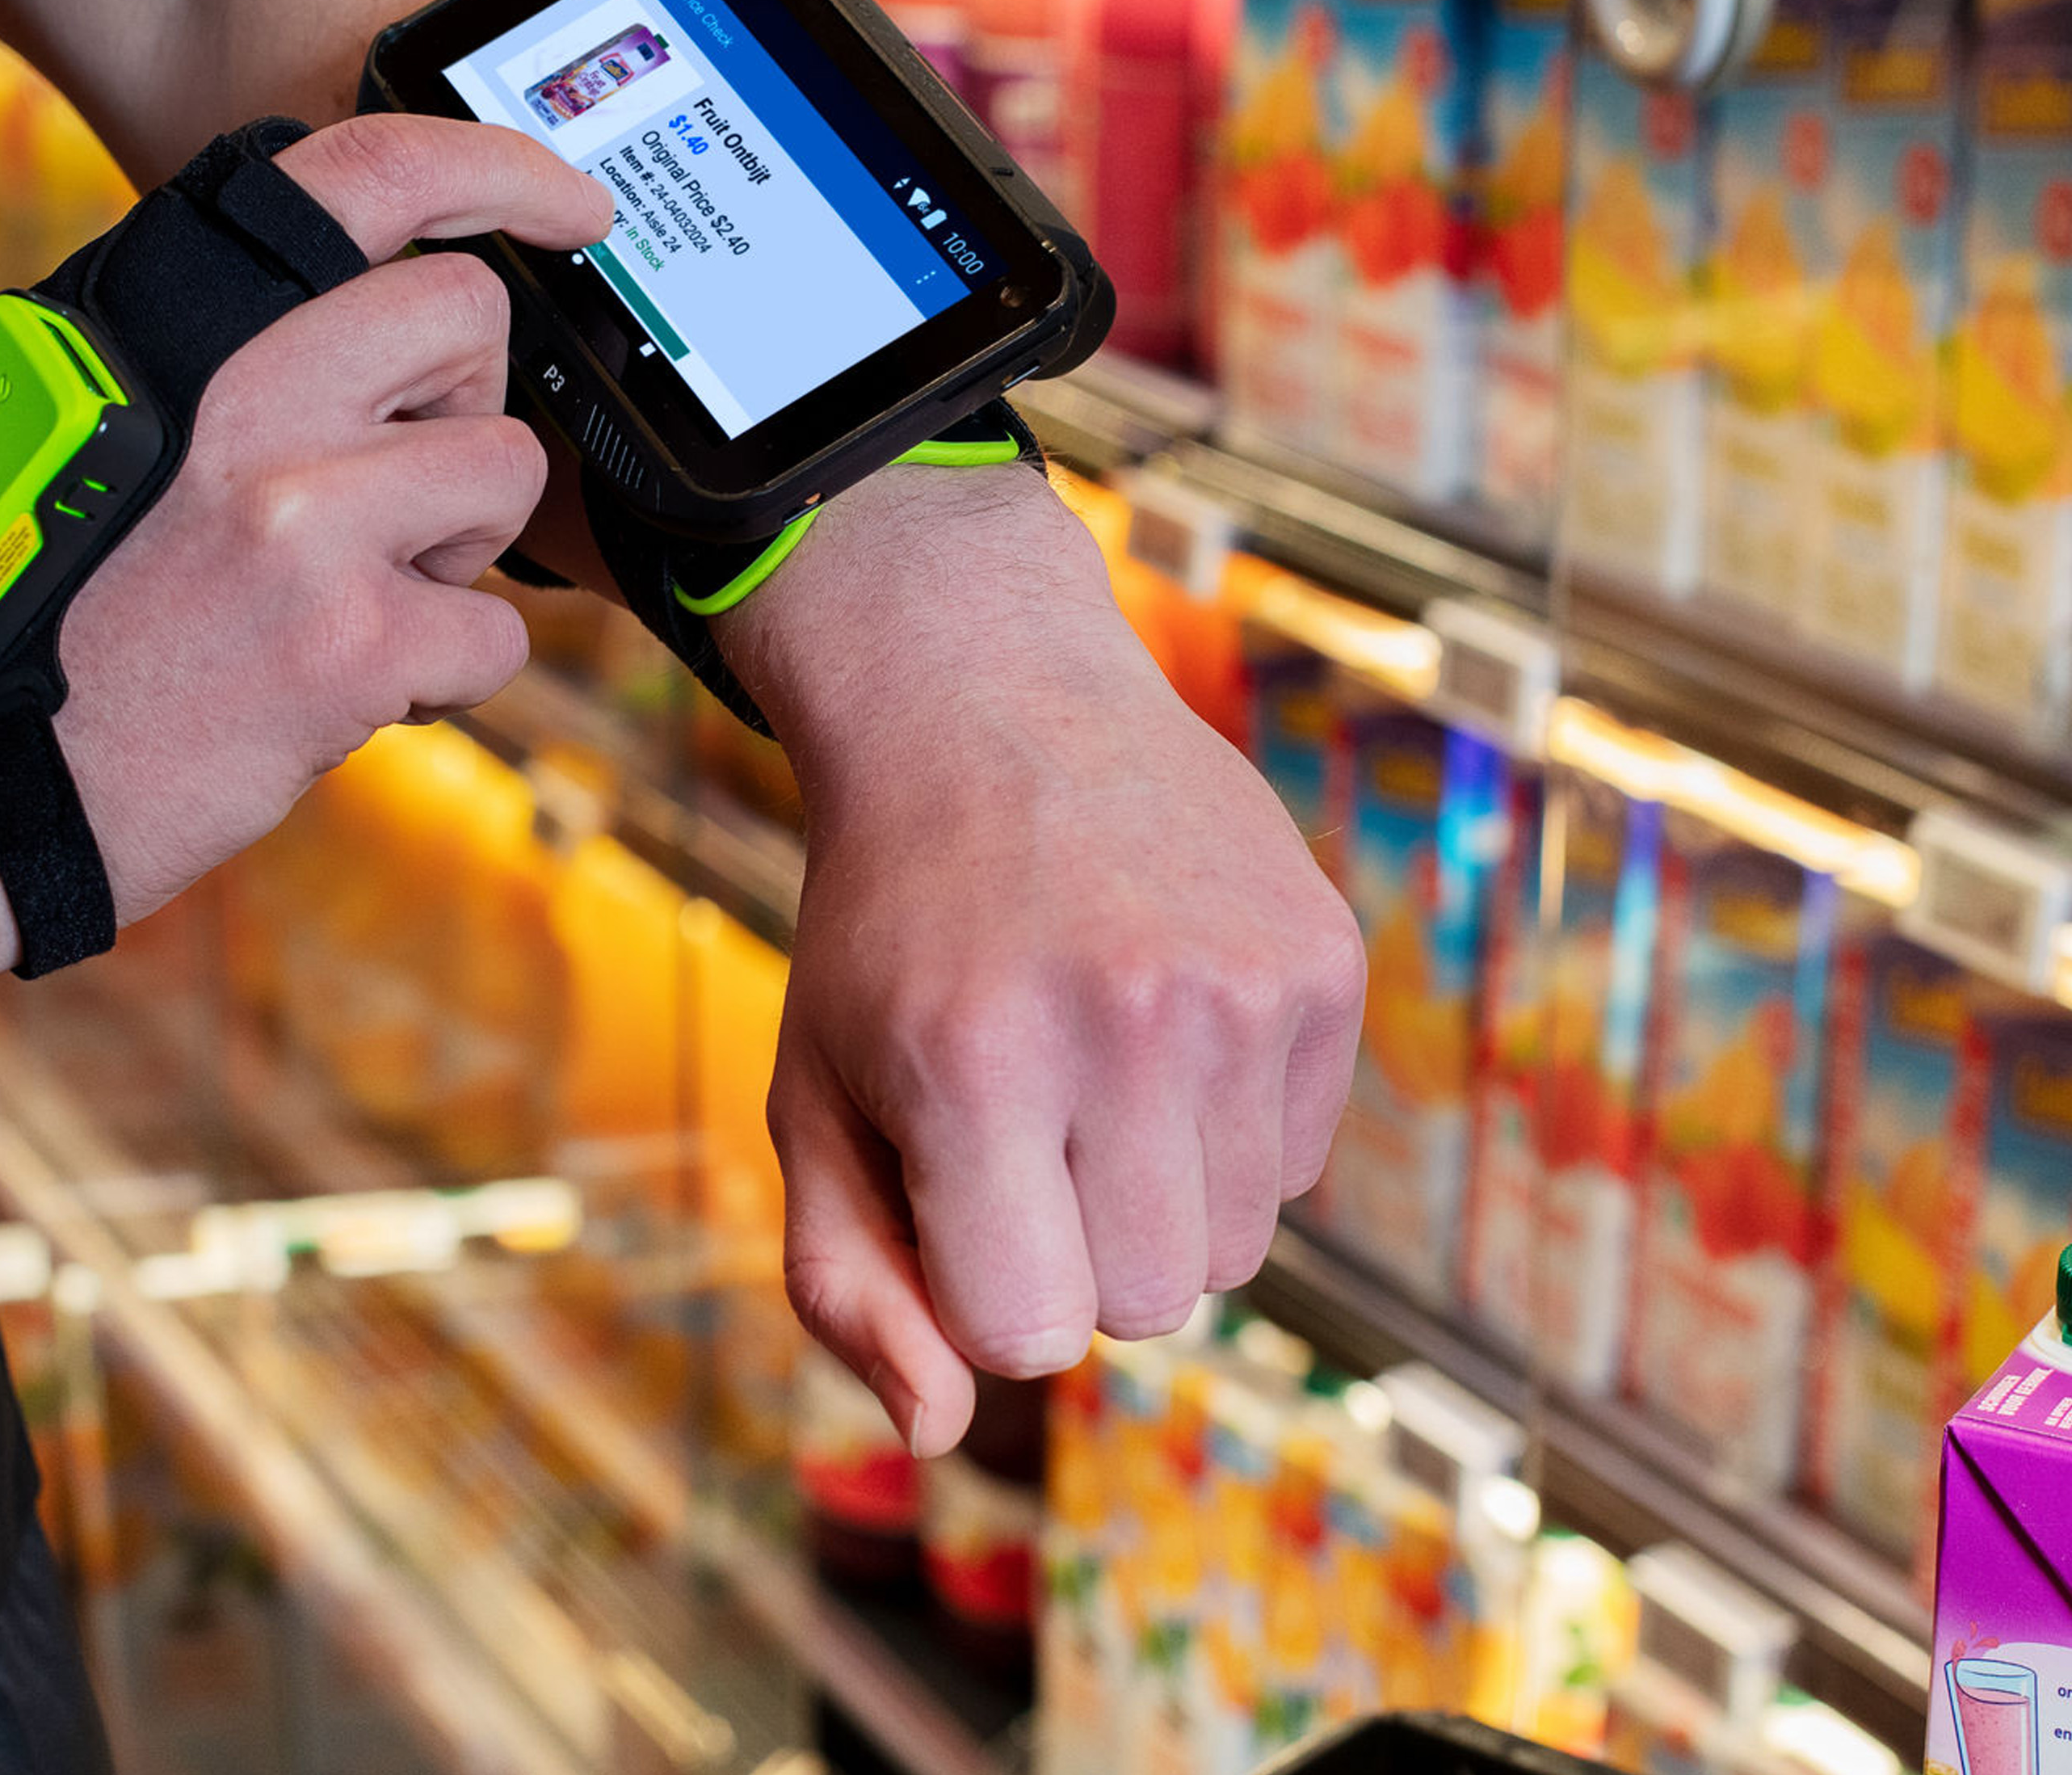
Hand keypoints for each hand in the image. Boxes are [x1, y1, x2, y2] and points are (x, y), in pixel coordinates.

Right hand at [50, 115, 610, 917]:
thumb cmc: (30, 599)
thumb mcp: (87, 408)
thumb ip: (228, 348)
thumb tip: (377, 307)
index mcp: (180, 321)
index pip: (371, 173)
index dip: (501, 167)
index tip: (572, 207)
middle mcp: (245, 391)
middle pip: (473, 314)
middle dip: (464, 402)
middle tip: (395, 483)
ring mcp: (304, 515)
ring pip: (507, 469)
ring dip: (458, 545)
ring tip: (351, 593)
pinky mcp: (350, 642)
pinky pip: (495, 630)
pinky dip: (441, 672)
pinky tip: (344, 685)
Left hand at [719, 466, 1364, 1456]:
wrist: (983, 704)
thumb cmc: (883, 932)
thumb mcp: (811, 1093)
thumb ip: (845, 1282)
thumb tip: (934, 1432)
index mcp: (972, 1065)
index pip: (1030, 1332)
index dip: (984, 1279)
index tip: (953, 1183)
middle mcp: (1124, 1023)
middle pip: (1143, 1304)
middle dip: (1070, 1242)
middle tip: (1021, 1113)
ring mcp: (1242, 990)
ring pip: (1233, 1250)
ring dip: (1157, 1194)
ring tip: (1088, 1058)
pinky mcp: (1324, 965)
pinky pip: (1295, 1164)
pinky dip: (1229, 1127)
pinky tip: (1159, 1014)